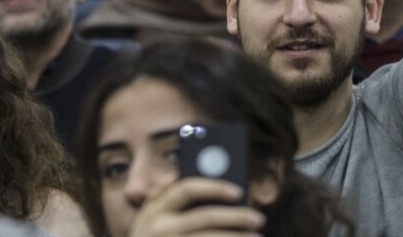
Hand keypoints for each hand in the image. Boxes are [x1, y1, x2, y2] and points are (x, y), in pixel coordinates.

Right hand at [129, 178, 265, 236]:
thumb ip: (158, 197)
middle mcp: (159, 229)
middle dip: (236, 216)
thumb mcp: (144, 221)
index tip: (237, 191)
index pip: (186, 189)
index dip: (214, 187)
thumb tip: (175, 173)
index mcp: (153, 211)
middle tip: (258, 218)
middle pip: (207, 217)